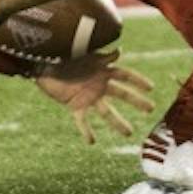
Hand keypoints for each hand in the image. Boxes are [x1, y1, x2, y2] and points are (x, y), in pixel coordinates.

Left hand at [33, 49, 153, 143]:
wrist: (40, 63)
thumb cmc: (62, 53)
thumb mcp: (83, 52)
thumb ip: (101, 56)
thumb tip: (120, 51)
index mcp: (102, 69)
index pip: (124, 75)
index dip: (138, 81)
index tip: (151, 88)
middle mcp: (99, 84)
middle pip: (122, 94)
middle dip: (136, 101)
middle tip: (151, 109)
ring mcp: (88, 96)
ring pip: (106, 111)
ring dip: (118, 123)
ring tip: (129, 133)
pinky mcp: (75, 105)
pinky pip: (82, 120)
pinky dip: (86, 131)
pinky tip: (92, 142)